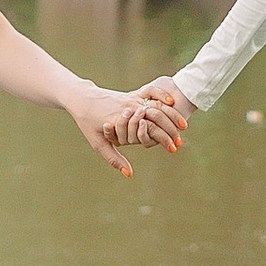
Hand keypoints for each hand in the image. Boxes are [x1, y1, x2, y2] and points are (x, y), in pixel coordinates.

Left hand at [75, 81, 190, 171]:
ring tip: (184, 125)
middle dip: (172, 129)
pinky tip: (172, 102)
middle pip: (159, 116)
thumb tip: (129, 174)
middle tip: (181, 142)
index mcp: (125, 121)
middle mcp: (131, 108)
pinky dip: (163, 95)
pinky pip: (151, 92)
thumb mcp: (99, 143)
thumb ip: (114, 159)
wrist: (82, 99)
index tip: (174, 149)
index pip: (151, 130)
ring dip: (172, 114)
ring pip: (158, 104)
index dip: (164, 140)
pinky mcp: (132, 94)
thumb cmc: (88, 123)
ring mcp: (133, 99)